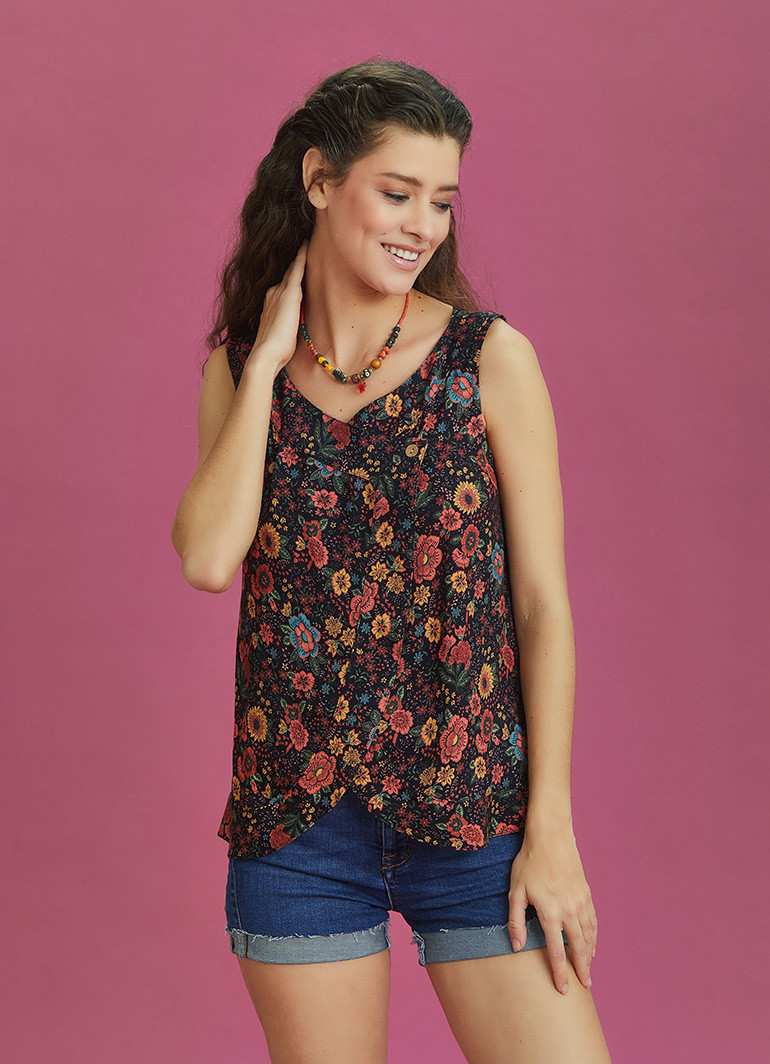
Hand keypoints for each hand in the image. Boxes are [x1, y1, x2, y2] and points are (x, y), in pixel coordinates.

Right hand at [247, 240, 308, 370]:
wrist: (265, 356)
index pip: (284, 284)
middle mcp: (273, 293)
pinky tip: (306, 244)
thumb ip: (287, 326)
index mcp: (271, 303)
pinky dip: (301, 257)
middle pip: (288, 273)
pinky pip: (297, 270)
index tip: (297, 262)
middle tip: (304, 239)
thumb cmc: (275, 352)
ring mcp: (279, 293)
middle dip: (295, 259)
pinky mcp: (289, 295)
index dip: (291, 273)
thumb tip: (293, 329)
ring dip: (299, 254)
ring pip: (292, 269)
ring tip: (306, 236)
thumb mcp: (281, 335)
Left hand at [507, 821, 596, 994]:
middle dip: (582, 969)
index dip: (560, 973)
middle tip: (584, 985)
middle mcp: (569, 910)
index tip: (563, 989)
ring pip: (589, 936)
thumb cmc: (528, 863)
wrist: (551, 837)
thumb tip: (516, 946)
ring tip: (588, 969)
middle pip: (579, 948)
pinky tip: (591, 944)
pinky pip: (593, 921)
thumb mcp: (515, 891)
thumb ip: (516, 921)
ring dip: (589, 955)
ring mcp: (580, 902)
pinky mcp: (586, 894)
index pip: (556, 951)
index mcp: (550, 912)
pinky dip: (594, 936)